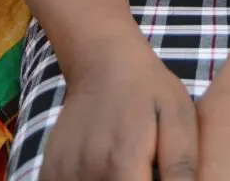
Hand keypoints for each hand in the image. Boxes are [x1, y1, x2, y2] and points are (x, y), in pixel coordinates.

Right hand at [39, 40, 196, 180]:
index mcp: (121, 163)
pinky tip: (105, 172)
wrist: (103, 60)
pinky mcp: (49, 172)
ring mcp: (62, 173)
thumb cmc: (149, 90)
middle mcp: (87, 172)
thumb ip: (181, 168)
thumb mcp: (178, 118)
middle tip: (144, 167)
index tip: (153, 175)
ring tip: (129, 169)